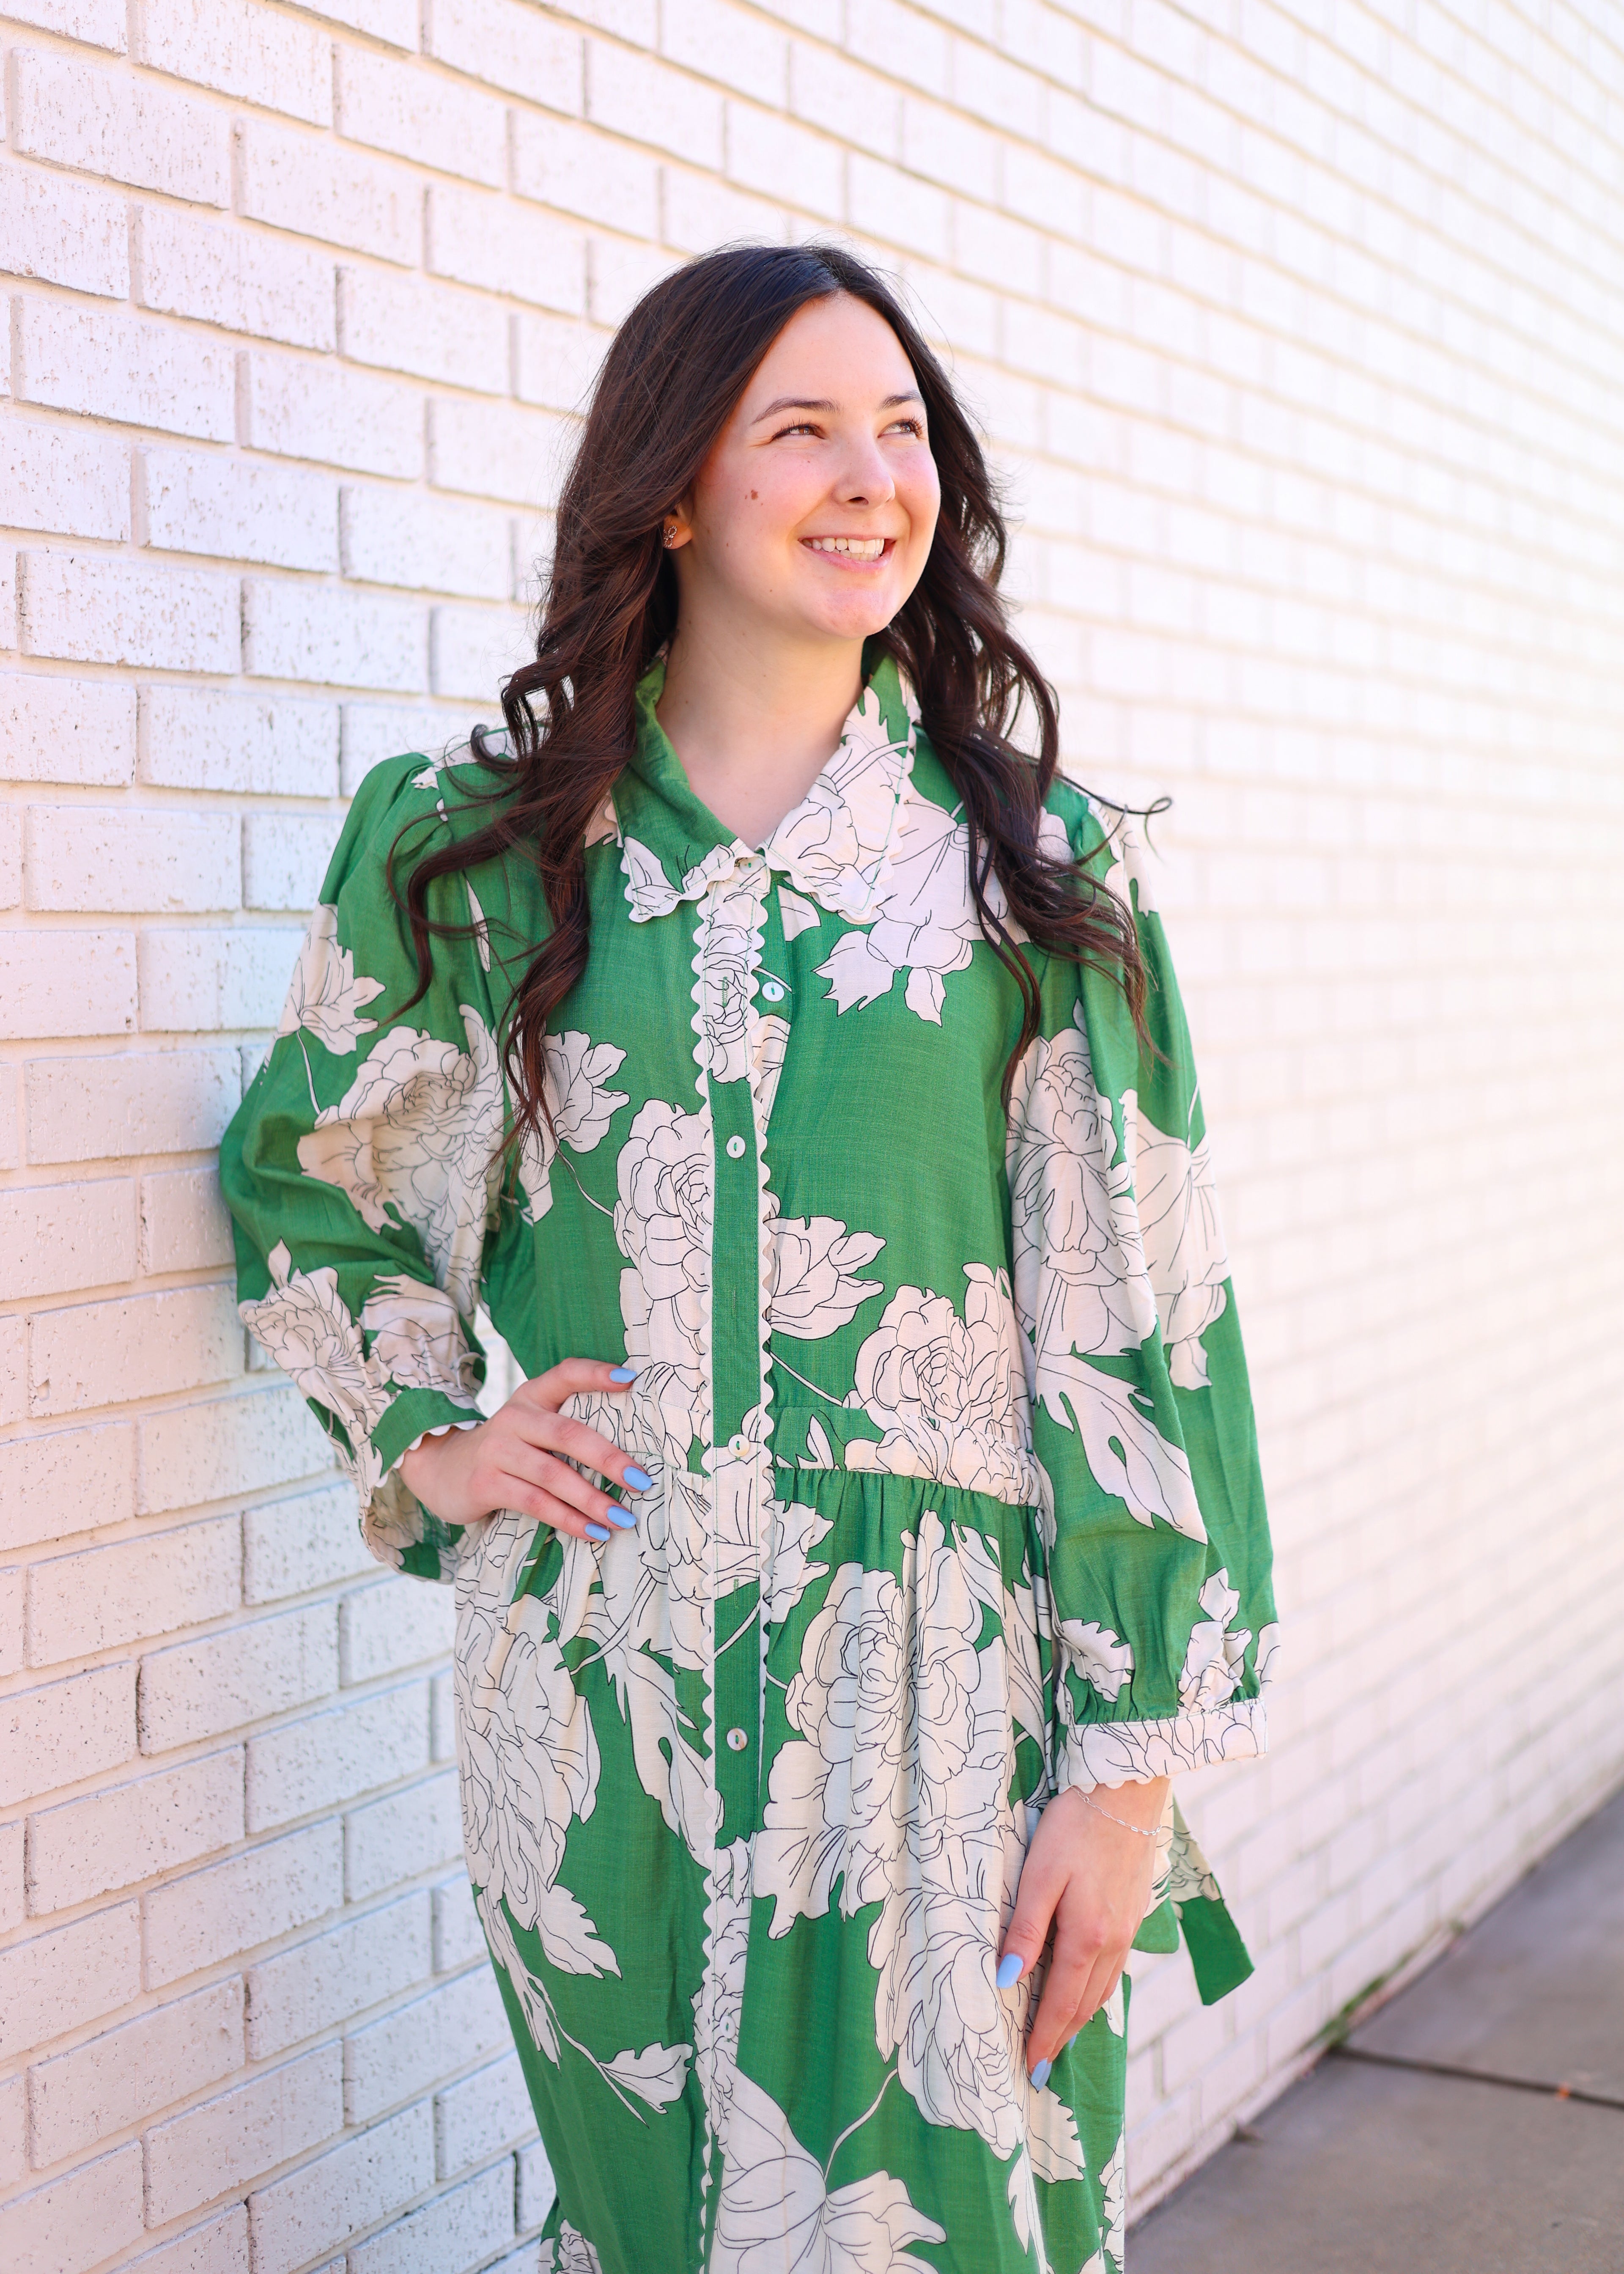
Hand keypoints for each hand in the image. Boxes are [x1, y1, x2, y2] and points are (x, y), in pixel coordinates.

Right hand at [398, 1358, 647, 1543]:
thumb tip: (631, 1456)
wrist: (442, 1470)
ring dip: (593, 1500)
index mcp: (532, 1396)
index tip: (632, 1379)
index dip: (597, 1374)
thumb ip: (567, 1427)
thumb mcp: (531, 1427)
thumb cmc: (507, 1450)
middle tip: (642, 1480)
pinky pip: (535, 1503)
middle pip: (568, 1433)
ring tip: (624, 1518)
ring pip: (553, 1474)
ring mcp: (497, 1450)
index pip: (566, 1373)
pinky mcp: (486, 1483)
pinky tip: (593, 1532)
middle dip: (609, 1459)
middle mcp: (514, 1417)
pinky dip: (568, 1519)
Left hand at [999, 1778, 1168, 2076]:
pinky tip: (1086, 1989)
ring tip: (1059, 2038)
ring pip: (1103, 1990)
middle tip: (1040, 2067)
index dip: (1043, 2040)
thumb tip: (1005, 1980)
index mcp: (1088, 1937)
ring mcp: (1128, 1929)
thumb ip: (1025, 1931)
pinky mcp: (1134, 1913)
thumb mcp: (1040, 1876)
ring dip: (1080, 2018)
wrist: (1126, 1790)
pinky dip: (1097, 1990)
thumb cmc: (1075, 1827)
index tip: (1029, 2071)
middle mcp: (1114, 1942)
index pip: (1060, 2004)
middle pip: (1084, 2005)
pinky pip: (1115, 1968)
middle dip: (1061, 2039)